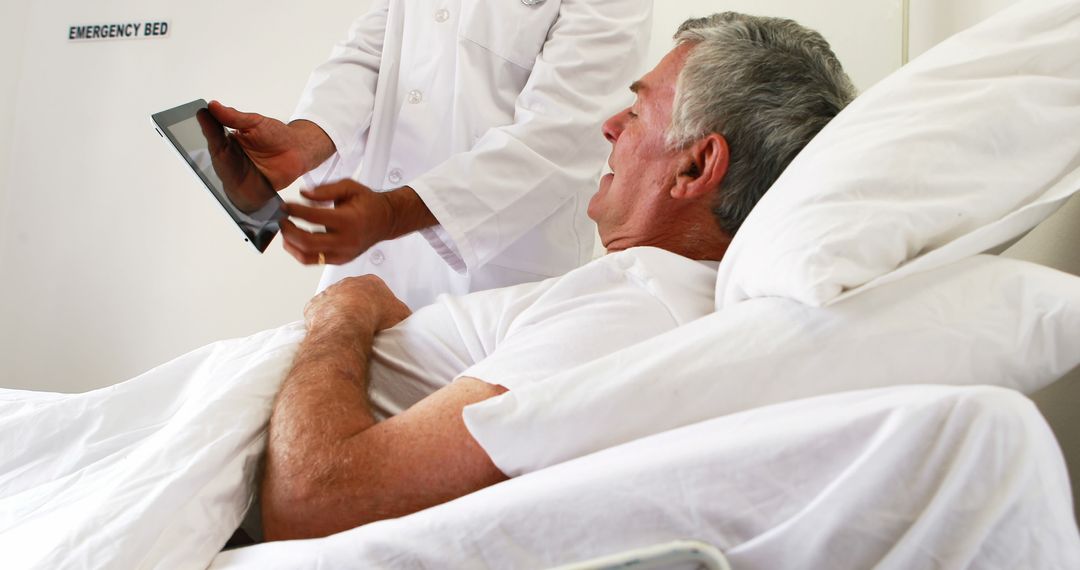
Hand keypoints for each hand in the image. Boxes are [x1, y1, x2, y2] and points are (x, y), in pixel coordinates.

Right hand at [207, 100, 333, 189]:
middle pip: (216, 154)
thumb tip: (213, 105)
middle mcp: (231, 158)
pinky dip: (235, 187)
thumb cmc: (278, 137)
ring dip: (223, 166)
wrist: (300, 151)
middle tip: (211, 134)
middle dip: (212, 145)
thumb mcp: (255, 122)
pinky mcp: (248, 189)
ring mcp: (238, 174)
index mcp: (229, 141)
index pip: (214, 134)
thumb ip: (234, 117)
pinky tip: (234, 179)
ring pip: (224, 172)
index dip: (208, 126)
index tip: (203, 114)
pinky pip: (238, 191)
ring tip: (224, 156)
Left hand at [279, 181, 394, 264]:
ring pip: (307, 256)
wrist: (385, 220)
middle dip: (289, 231)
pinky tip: (295, 241)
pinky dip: (300, 252)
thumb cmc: (367, 203)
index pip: (314, 218)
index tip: (285, 205)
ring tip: (286, 232)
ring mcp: (343, 253)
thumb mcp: (349, 187)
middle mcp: (346, 240)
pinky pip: (314, 260)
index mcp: (348, 220)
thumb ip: (325, 190)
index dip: (295, 211)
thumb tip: (303, 194)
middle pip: (307, 242)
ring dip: (291, 244)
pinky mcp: (340, 260)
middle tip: (282, 220)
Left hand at [303, 275, 411, 333]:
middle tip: (362, 326)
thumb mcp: (402, 315)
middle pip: (353, 295)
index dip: (377, 305)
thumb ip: (404, 314)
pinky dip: (322, 323)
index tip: (378, 317)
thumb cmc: (374, 317)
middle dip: (357, 308)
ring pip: (334, 304)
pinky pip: (317, 315)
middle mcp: (347, 283)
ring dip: (338, 315)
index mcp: (370, 282)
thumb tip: (406, 319)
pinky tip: (331, 333)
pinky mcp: (313, 306)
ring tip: (346, 333)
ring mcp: (328, 293)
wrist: (347, 323)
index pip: (375, 290)